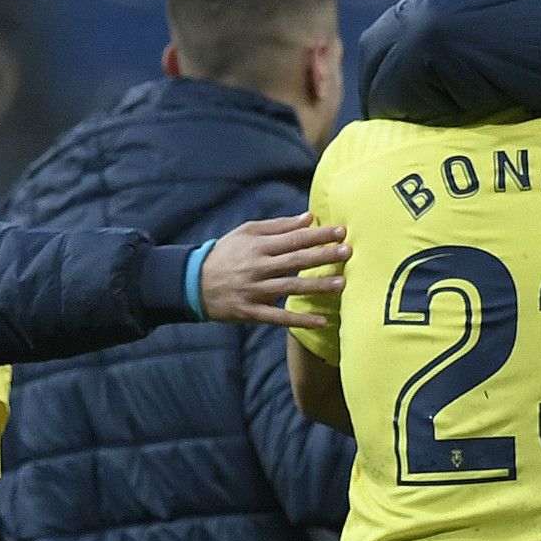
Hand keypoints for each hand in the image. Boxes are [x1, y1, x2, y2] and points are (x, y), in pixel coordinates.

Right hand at [199, 213, 348, 326]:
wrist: (192, 283)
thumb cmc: (226, 253)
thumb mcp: (247, 233)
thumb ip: (279, 226)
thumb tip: (309, 218)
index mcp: (258, 246)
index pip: (294, 239)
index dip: (318, 235)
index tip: (341, 232)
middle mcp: (257, 268)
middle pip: (295, 261)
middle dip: (323, 256)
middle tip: (348, 253)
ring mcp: (254, 291)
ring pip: (291, 289)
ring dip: (317, 287)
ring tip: (342, 284)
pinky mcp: (251, 312)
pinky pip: (279, 318)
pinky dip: (300, 321)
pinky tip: (322, 322)